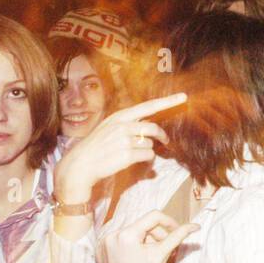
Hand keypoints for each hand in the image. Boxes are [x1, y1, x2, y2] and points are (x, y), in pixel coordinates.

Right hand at [56, 93, 186, 202]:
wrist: (80, 165)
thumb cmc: (97, 147)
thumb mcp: (109, 128)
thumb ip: (128, 124)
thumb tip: (150, 126)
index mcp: (119, 117)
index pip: (148, 106)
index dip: (167, 102)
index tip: (183, 97)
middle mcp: (122, 126)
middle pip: (153, 128)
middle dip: (162, 136)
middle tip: (165, 141)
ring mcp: (124, 140)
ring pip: (151, 144)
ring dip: (146, 150)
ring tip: (131, 153)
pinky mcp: (127, 155)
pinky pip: (148, 156)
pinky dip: (145, 159)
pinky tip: (130, 160)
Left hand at [98, 210, 199, 262]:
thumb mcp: (162, 254)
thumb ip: (178, 236)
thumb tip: (195, 225)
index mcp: (126, 234)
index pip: (153, 216)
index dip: (169, 222)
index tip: (177, 231)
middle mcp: (111, 235)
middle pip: (142, 225)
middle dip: (156, 235)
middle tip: (165, 249)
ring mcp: (103, 243)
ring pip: (132, 232)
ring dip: (144, 240)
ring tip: (151, 255)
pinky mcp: (100, 251)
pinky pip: (120, 240)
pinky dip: (131, 246)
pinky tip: (137, 259)